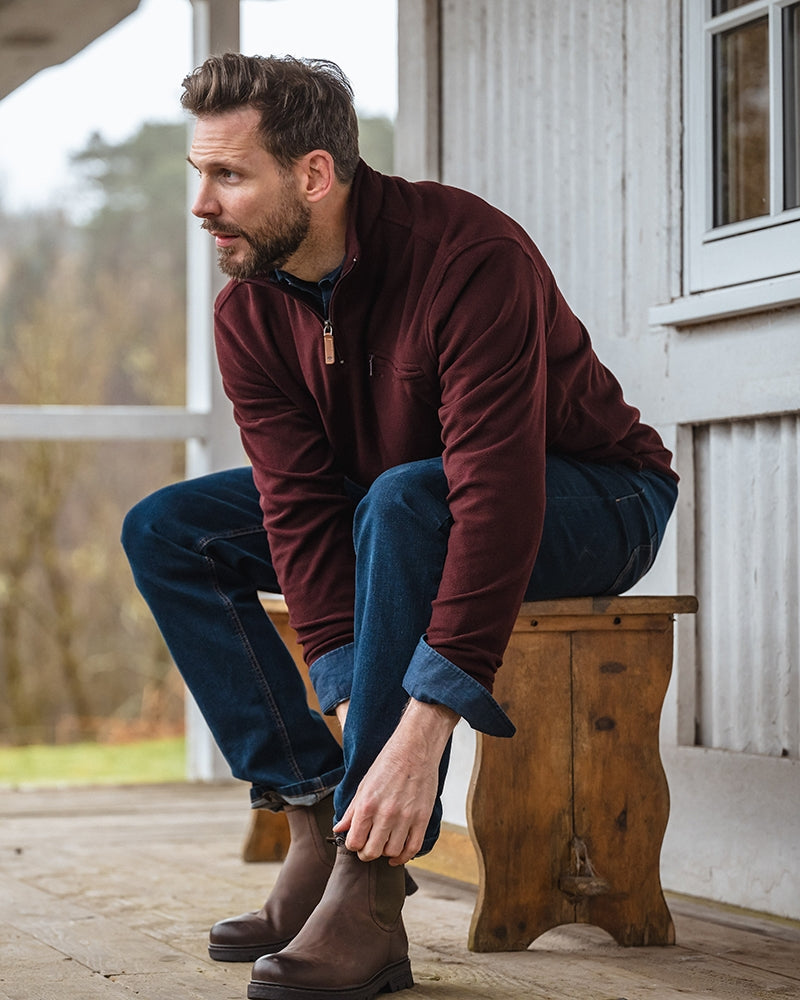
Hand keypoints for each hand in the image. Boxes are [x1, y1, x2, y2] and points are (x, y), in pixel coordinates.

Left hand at [333, 699, 458, 864]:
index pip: (354, 842)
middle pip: (372, 852)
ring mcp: (406, 817)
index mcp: (367, 805)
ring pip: (392, 852)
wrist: (415, 748)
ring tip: (384, 844)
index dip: (353, 845)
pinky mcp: (422, 818)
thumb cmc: (388, 763)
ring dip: (386, 853)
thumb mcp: (364, 784)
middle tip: (368, 847)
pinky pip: (413, 848)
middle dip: (367, 853)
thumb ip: (351, 810)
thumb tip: (339, 829)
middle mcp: (386, 814)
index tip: (356, 841)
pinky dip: (405, 856)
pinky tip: (398, 853)